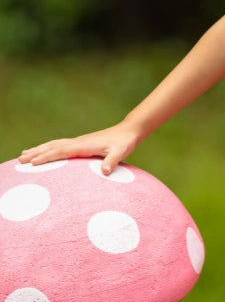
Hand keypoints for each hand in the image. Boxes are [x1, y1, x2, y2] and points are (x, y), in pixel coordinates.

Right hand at [18, 123, 140, 175]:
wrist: (128, 130)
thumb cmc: (124, 142)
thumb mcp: (121, 152)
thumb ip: (112, 161)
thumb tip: (105, 171)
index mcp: (84, 145)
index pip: (61, 151)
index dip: (46, 157)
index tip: (32, 162)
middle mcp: (78, 141)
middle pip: (52, 147)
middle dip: (36, 153)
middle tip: (19, 160)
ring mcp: (79, 141)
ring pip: (54, 145)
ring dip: (38, 149)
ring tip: (24, 154)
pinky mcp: (81, 143)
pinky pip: (60, 145)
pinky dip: (49, 148)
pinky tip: (44, 150)